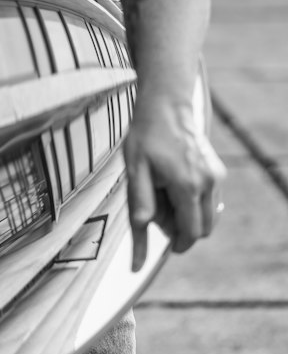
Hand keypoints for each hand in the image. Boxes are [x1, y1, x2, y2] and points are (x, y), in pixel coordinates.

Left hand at [123, 97, 225, 271]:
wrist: (166, 106)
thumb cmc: (146, 136)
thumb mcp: (135, 171)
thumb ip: (141, 205)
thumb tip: (141, 234)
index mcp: (187, 186)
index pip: (190, 232)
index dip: (178, 244)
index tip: (167, 247)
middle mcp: (208, 183)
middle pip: (203, 228)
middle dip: (182, 230)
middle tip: (159, 213)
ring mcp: (216, 176)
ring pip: (209, 216)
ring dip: (190, 217)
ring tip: (164, 195)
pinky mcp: (218, 170)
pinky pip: (211, 201)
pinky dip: (196, 204)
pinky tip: (174, 186)